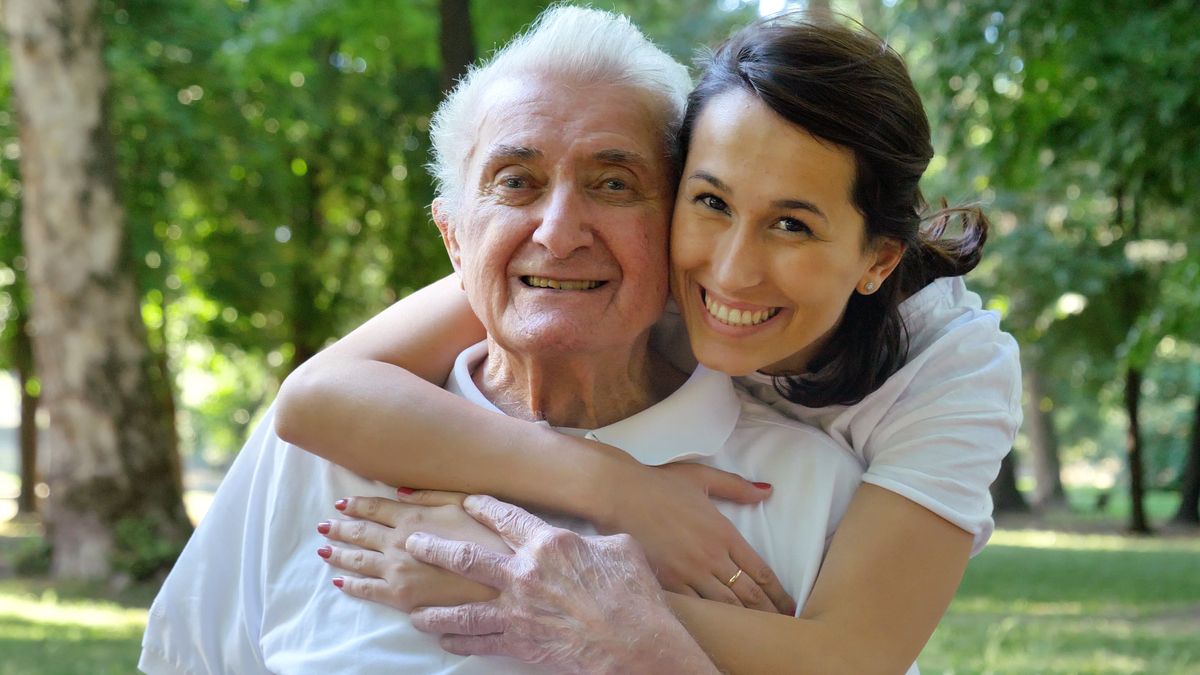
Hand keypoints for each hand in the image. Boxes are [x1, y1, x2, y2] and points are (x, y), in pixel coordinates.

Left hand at [317, 490, 507, 610]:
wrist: (495, 579)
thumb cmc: (485, 538)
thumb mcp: (462, 504)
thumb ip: (430, 495)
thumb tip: (400, 491)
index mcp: (412, 518)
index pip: (374, 508)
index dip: (356, 505)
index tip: (341, 504)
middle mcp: (397, 542)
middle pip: (359, 533)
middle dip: (339, 528)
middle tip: (323, 525)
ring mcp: (395, 570)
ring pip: (357, 560)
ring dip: (337, 553)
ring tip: (323, 548)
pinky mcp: (399, 596)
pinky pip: (366, 589)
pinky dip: (349, 584)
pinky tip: (339, 581)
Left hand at [407, 495, 717, 674]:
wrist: (636, 641)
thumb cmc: (634, 593)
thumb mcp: (620, 548)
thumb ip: (592, 540)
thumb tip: (589, 539)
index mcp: (549, 544)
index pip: (507, 518)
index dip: (484, 507)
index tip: (466, 501)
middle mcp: (524, 574)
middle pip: (466, 557)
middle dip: (434, 548)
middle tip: (412, 542)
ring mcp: (518, 611)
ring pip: (462, 608)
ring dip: (434, 608)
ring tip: (414, 608)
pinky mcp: (520, 643)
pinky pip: (479, 642)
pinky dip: (458, 642)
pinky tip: (444, 640)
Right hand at [596, 461, 794, 613]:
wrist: (620, 494)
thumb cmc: (659, 484)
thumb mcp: (702, 478)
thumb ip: (736, 486)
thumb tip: (766, 491)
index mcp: (724, 532)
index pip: (759, 570)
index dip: (777, 592)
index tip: (788, 604)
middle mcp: (711, 556)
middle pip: (748, 593)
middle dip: (768, 611)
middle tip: (781, 624)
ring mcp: (689, 571)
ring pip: (725, 605)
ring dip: (744, 619)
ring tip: (758, 631)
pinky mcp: (667, 581)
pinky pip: (696, 606)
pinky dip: (711, 618)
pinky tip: (721, 626)